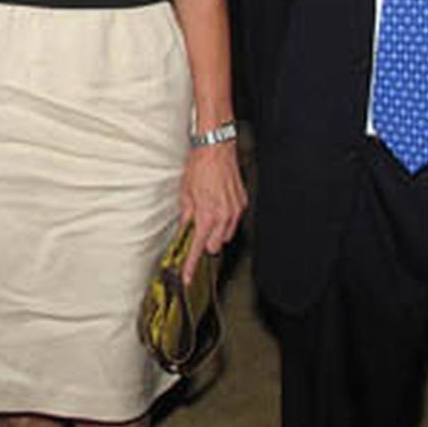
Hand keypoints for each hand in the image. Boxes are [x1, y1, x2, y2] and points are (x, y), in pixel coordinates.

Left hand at [179, 140, 246, 284]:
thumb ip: (186, 216)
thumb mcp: (185, 193)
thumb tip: (184, 230)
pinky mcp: (242, 204)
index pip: (197, 248)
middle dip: (205, 243)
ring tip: (208, 214)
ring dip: (216, 232)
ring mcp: (235, 211)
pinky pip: (233, 221)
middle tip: (197, 230)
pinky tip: (218, 205)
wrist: (216, 150)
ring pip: (225, 235)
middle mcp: (223, 217)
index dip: (191, 265)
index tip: (187, 276)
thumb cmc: (198, 168)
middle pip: (214, 246)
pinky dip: (225, 220)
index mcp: (206, 215)